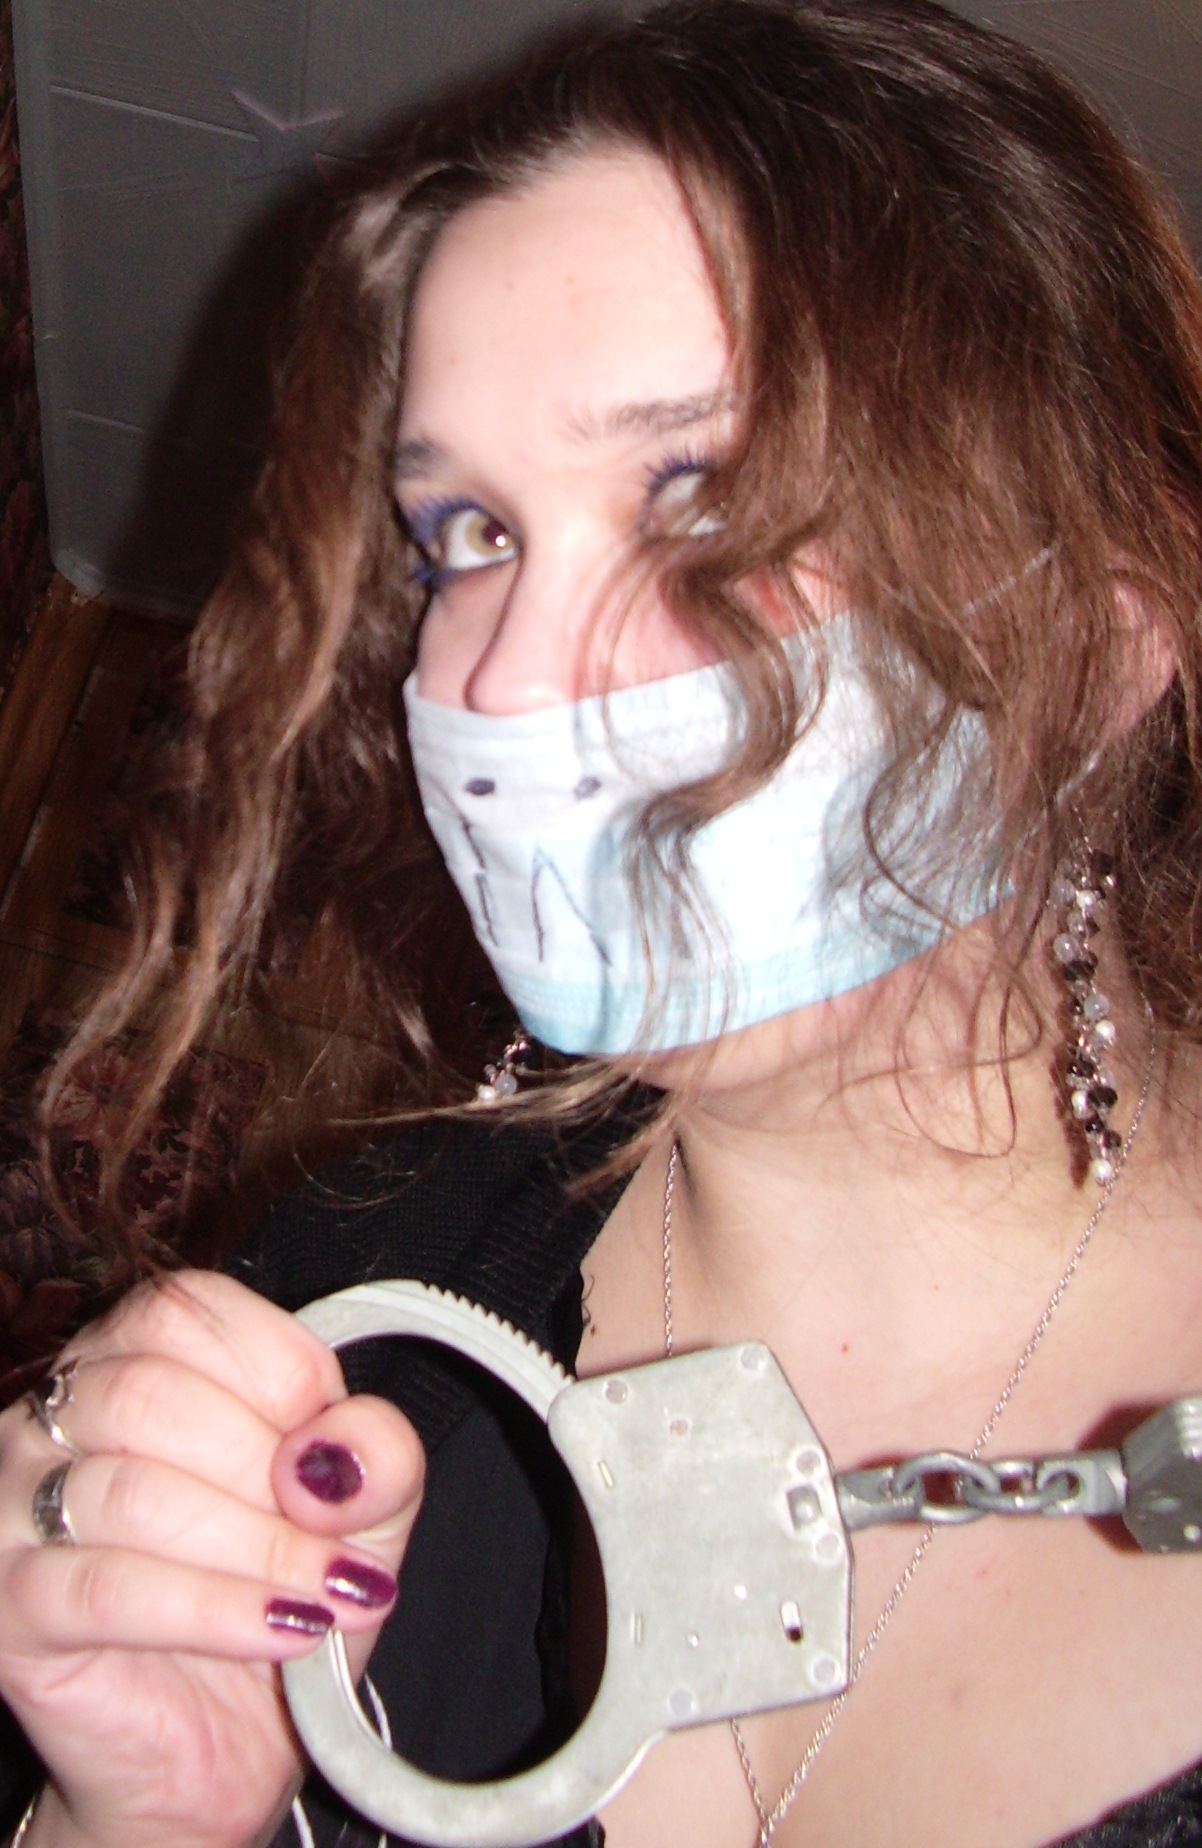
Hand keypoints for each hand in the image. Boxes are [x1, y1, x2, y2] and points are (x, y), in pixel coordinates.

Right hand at [0, 1272, 424, 1847]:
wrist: (222, 1739)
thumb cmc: (279, 1587)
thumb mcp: (361, 1507)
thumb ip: (375, 1454)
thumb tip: (338, 1454)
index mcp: (133, 1350)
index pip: (187, 1311)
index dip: (282, 1378)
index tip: (337, 1454)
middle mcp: (57, 1411)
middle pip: (152, 1396)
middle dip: (268, 1473)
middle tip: (335, 1543)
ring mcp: (15, 1504)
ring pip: (130, 1492)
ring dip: (255, 1548)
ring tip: (325, 1595)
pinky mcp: (9, 1606)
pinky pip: (108, 1590)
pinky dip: (215, 1608)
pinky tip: (283, 1630)